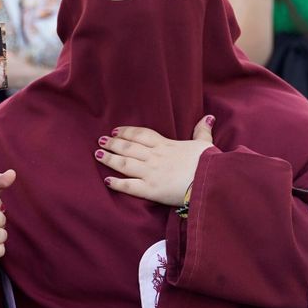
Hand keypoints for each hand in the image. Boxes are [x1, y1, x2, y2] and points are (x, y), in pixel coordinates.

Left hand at [97, 117, 215, 206]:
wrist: (209, 181)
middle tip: (100, 141)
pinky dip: (117, 183)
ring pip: (125, 164)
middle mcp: (155, 157)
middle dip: (112, 144)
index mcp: (167, 145)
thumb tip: (208, 117)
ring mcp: (151, 173)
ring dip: (110, 159)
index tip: (115, 131)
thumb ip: (203, 131)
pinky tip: (106, 180)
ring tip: (98, 154)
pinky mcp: (151, 190)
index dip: (127, 132)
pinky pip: (129, 186)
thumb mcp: (205, 144)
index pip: (141, 135)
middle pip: (128, 147)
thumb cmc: (209, 163)